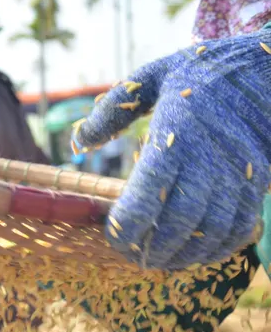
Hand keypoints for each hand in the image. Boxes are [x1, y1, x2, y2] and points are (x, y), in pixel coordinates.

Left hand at [73, 34, 270, 269]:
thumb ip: (111, 111)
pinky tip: (198, 253)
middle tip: (134, 258)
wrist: (265, 69)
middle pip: (181, 219)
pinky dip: (219, 246)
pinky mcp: (257, 182)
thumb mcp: (150, 78)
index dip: (129, 222)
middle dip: (156, 247)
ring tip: (161, 261)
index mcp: (176, 135)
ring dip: (186, 253)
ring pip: (212, 229)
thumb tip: (78, 142)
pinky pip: (241, 225)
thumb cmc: (200, 73)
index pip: (149, 191)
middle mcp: (208, 160)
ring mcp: (236, 174)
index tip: (113, 236)